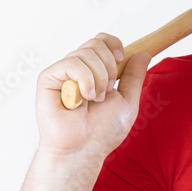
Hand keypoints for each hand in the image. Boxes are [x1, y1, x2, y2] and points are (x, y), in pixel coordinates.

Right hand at [34, 33, 151, 161]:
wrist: (83, 150)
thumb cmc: (102, 131)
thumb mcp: (127, 100)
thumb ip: (134, 75)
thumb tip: (143, 53)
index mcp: (93, 71)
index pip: (101, 40)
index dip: (114, 45)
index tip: (121, 60)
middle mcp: (76, 69)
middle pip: (95, 43)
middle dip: (110, 66)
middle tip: (106, 91)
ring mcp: (62, 73)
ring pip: (86, 52)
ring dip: (99, 78)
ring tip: (94, 99)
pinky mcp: (48, 79)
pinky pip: (71, 63)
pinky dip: (85, 79)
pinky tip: (84, 98)